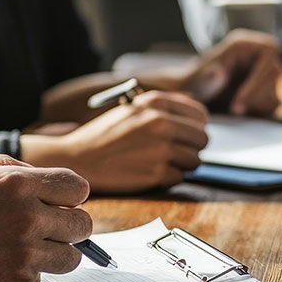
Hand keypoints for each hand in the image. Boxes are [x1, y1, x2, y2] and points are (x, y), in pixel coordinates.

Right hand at [0, 155, 90, 281]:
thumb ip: (1, 166)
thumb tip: (35, 173)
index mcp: (16, 184)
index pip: (77, 188)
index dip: (69, 195)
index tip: (59, 201)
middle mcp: (27, 219)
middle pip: (82, 225)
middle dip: (67, 225)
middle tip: (46, 228)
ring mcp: (23, 256)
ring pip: (69, 257)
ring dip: (53, 253)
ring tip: (23, 248)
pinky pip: (39, 279)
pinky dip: (24, 275)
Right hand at [21, 90, 208, 193]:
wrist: (79, 159)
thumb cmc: (106, 135)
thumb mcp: (133, 109)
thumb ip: (165, 107)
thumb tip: (196, 110)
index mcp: (156, 103)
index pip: (200, 115)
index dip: (197, 126)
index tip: (188, 134)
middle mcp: (161, 123)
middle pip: (202, 139)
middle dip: (192, 147)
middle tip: (175, 152)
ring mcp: (161, 149)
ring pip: (195, 160)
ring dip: (182, 165)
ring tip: (160, 162)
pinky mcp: (157, 173)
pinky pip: (179, 178)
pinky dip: (168, 178)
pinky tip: (150, 172)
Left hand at [185, 29, 281, 115]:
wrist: (195, 95)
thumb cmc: (196, 84)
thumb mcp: (199, 80)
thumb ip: (208, 78)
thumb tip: (219, 73)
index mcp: (244, 43)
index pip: (269, 51)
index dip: (259, 75)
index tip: (240, 97)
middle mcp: (258, 54)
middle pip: (277, 72)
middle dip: (256, 94)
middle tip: (235, 109)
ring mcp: (265, 71)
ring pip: (278, 89)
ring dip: (258, 103)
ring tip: (235, 109)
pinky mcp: (268, 88)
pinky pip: (275, 101)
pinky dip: (260, 109)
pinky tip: (243, 110)